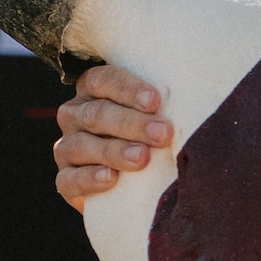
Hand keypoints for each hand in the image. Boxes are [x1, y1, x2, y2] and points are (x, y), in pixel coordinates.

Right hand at [52, 65, 172, 209]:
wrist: (137, 181)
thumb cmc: (154, 132)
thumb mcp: (158, 113)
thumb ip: (165, 104)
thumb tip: (195, 98)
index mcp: (94, 89)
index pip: (103, 79)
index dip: (128, 89)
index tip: (156, 101)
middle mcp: (75, 114)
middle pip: (97, 114)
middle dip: (132, 123)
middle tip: (162, 134)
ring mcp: (66, 147)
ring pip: (80, 145)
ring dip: (114, 151)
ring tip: (142, 158)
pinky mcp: (64, 180)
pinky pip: (68, 179)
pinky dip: (89, 179)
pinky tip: (110, 178)